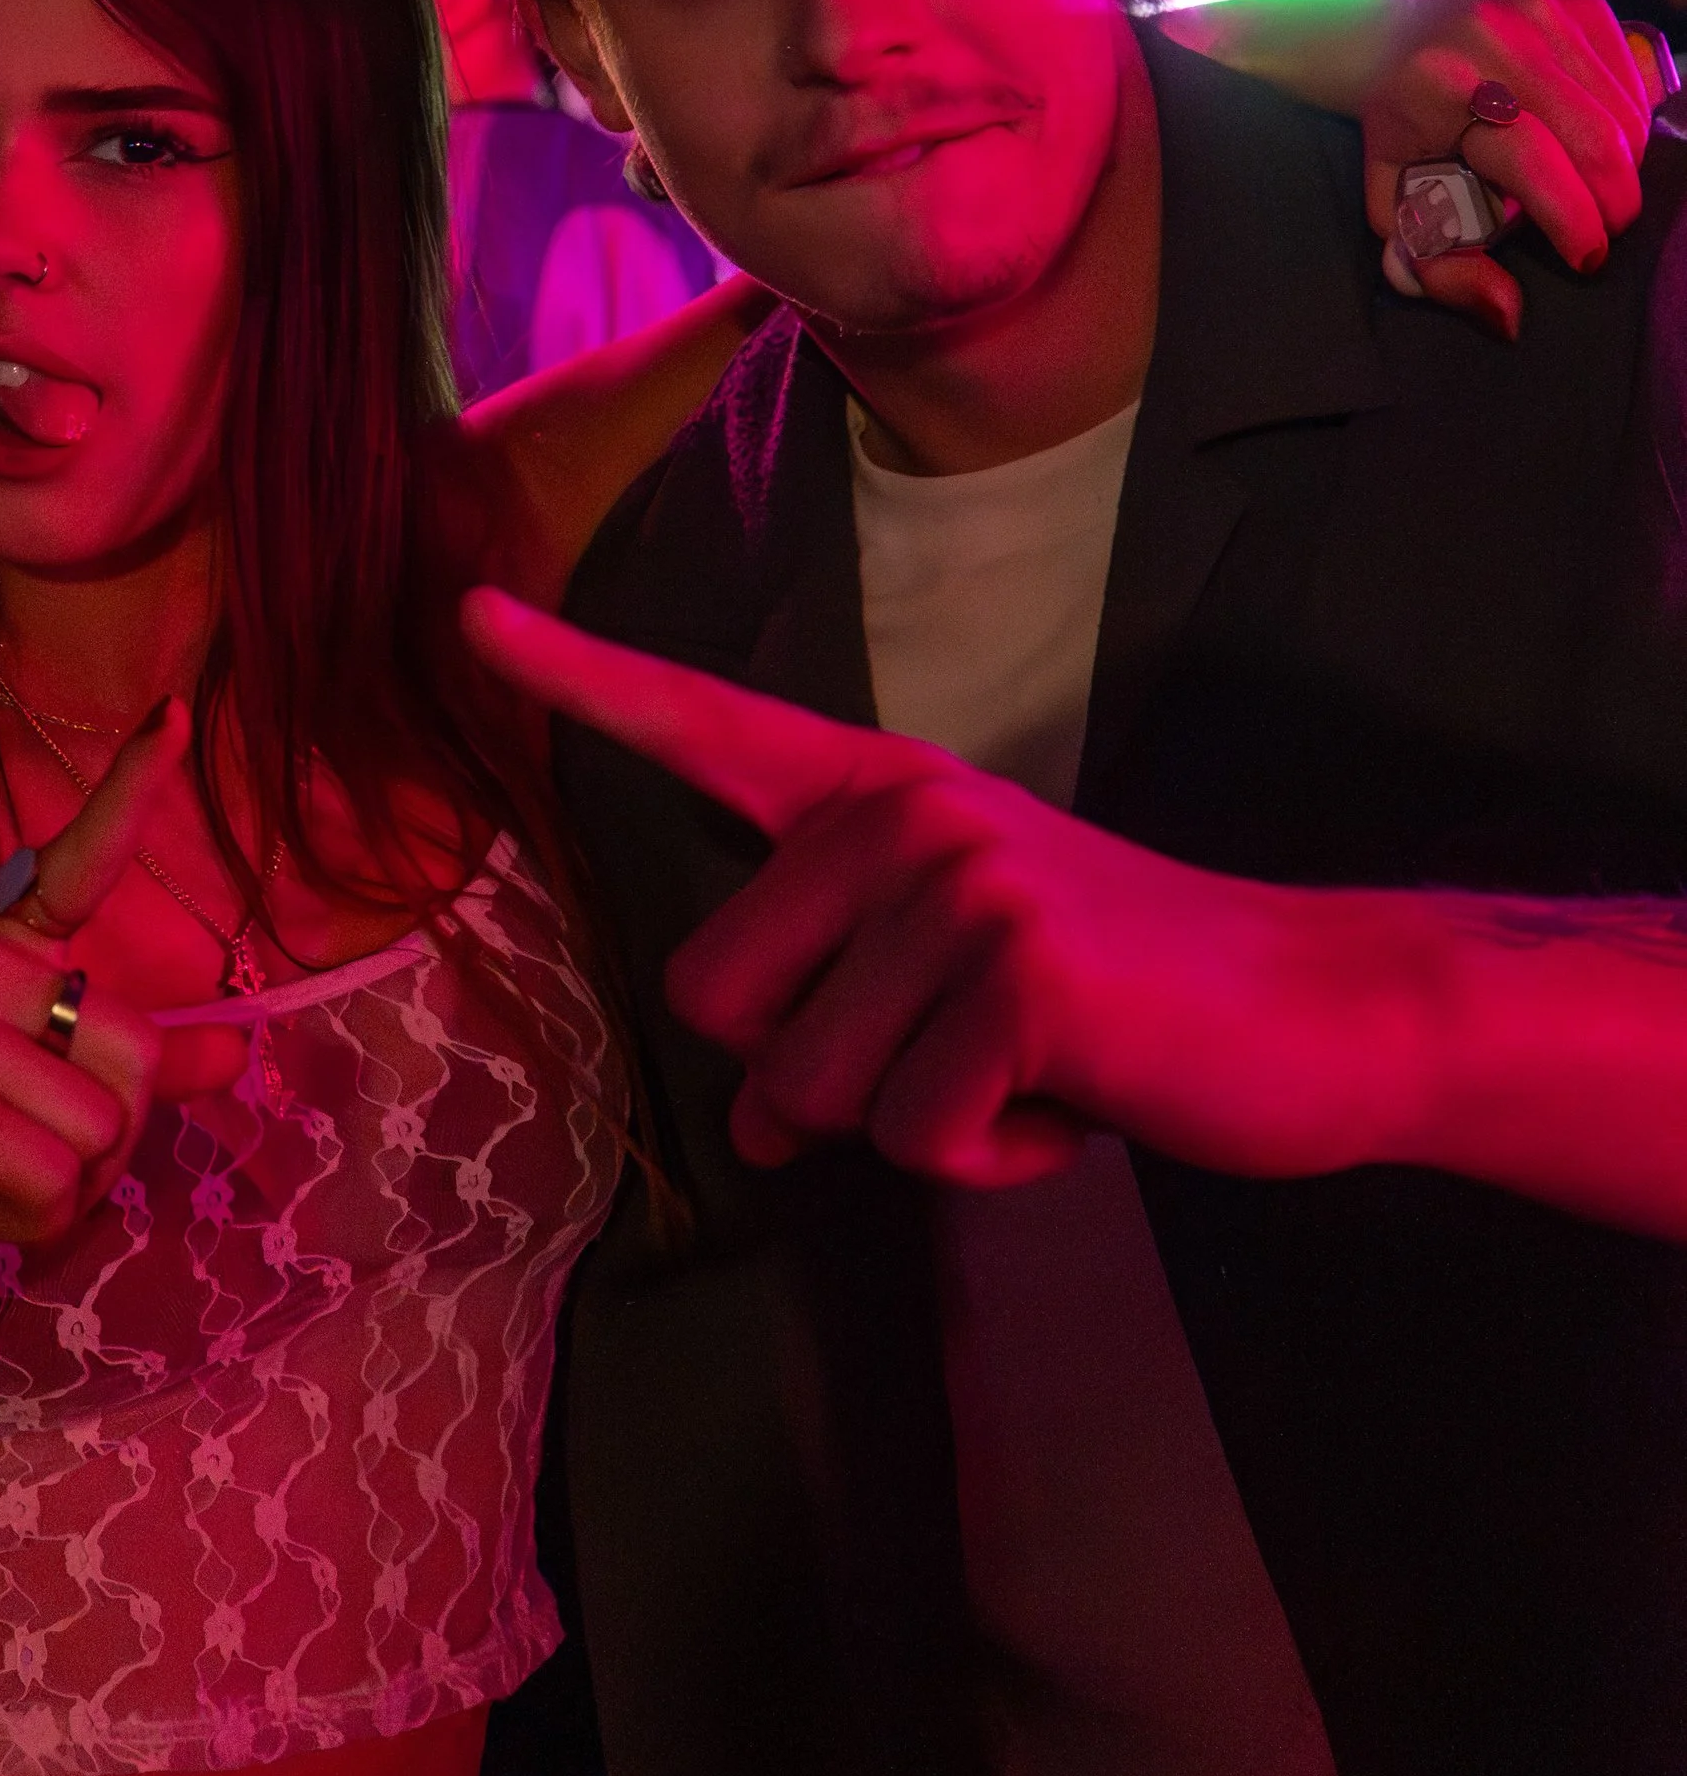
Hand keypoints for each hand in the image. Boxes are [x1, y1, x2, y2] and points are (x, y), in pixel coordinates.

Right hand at [0, 701, 215, 1314]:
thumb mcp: (30, 1101)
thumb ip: (128, 1072)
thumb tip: (241, 1048)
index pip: (76, 862)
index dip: (131, 789)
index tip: (172, 713)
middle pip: (139, 1056)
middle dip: (105, 1146)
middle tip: (11, 1158)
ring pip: (106, 1127)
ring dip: (64, 1194)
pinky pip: (56, 1176)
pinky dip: (30, 1223)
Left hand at [463, 590, 1439, 1189]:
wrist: (1309, 1012)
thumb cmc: (1110, 1007)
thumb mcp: (945, 990)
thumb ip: (826, 1023)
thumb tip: (753, 1126)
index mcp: (874, 796)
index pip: (700, 724)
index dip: (576, 676)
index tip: (467, 613)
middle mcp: (901, 811)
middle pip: (714, 1002)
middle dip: (818, 1075)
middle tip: (959, 1048)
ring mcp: (958, 879)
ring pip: (810, 1091)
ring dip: (918, 1125)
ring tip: (1026, 1067)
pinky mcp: (1015, 970)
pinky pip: (916, 1137)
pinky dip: (994, 1163)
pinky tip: (1071, 1102)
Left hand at [1350, 0, 1653, 338]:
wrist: (1380, 27)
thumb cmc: (1392, 127)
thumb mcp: (1392, 203)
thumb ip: (1439, 267)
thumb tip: (1508, 314)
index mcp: (1442, 87)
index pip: (1534, 163)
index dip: (1573, 221)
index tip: (1587, 259)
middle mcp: (1495, 37)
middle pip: (1595, 139)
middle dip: (1615, 203)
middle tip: (1604, 233)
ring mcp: (1540, 8)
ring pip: (1622, 112)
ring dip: (1623, 168)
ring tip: (1594, 191)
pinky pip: (1631, 81)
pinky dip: (1627, 125)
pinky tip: (1595, 144)